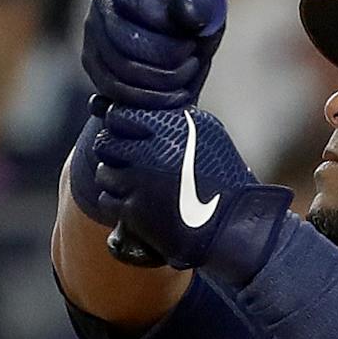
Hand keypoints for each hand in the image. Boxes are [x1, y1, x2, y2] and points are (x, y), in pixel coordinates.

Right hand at [81, 0, 225, 108]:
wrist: (183, 44)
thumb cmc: (194, 24)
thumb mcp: (206, 12)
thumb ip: (199, 9)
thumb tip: (186, 13)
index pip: (137, 3)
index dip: (166, 27)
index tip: (192, 41)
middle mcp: (103, 4)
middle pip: (126, 42)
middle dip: (167, 61)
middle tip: (193, 63)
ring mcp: (93, 34)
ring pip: (120, 69)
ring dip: (161, 83)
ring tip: (186, 80)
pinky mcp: (93, 63)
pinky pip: (113, 89)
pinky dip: (146, 99)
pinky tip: (172, 96)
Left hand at [89, 104, 290, 280]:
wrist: (232, 227)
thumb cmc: (226, 182)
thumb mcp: (210, 137)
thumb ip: (176, 121)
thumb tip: (143, 111)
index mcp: (168, 128)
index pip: (118, 115)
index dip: (118, 125)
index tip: (128, 135)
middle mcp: (149, 150)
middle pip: (106, 143)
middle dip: (114, 153)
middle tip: (130, 164)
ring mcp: (138, 181)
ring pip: (105, 173)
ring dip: (116, 180)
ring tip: (137, 187)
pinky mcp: (132, 210)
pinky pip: (107, 200)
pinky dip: (119, 204)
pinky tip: (137, 206)